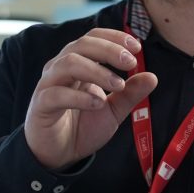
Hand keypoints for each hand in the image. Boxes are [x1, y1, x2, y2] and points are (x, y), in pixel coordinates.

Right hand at [24, 28, 156, 171]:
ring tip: (118, 85)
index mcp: (78, 64)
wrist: (60, 154)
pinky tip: (98, 103)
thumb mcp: (113, 110)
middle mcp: (61, 68)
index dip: (114, 38)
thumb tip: (153, 77)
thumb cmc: (83, 127)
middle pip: (81, 45)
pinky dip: (79, 97)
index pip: (93, 38)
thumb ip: (130, 94)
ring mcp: (49, 85)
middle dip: (109, 50)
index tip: (137, 47)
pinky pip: (56, 94)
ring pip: (69, 63)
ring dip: (97, 71)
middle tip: (131, 63)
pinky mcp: (41, 105)